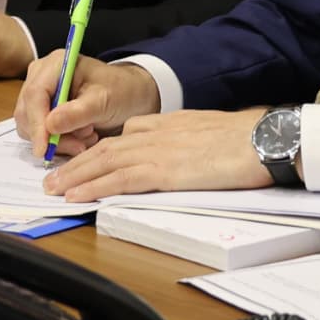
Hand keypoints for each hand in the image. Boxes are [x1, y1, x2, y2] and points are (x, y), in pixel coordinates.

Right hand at [14, 54, 160, 157]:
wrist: (129, 96)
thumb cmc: (120, 91)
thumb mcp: (104, 101)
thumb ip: (78, 112)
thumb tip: (50, 124)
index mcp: (56, 63)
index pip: (35, 94)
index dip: (37, 123)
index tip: (44, 148)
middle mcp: (41, 76)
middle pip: (28, 112)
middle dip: (51, 135)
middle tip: (81, 144)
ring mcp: (39, 94)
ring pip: (31, 127)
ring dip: (58, 140)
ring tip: (88, 136)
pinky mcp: (41, 110)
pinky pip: (39, 133)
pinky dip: (59, 142)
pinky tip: (81, 138)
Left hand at [42, 108, 273, 199]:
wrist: (266, 139)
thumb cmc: (248, 140)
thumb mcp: (210, 133)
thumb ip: (187, 142)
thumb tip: (180, 156)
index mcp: (169, 123)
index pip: (123, 137)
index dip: (97, 151)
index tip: (83, 162)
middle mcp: (158, 133)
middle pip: (106, 148)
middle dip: (76, 163)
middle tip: (53, 178)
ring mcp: (160, 151)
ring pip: (105, 162)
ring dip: (75, 176)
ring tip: (54, 189)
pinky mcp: (166, 170)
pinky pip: (120, 178)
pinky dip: (95, 186)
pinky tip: (77, 196)